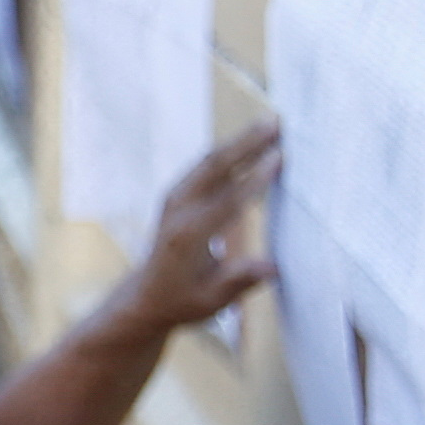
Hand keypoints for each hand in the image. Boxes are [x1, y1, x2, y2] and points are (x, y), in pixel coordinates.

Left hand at [120, 119, 282, 334]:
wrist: (146, 297)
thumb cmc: (183, 301)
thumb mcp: (212, 300)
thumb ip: (240, 281)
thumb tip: (273, 267)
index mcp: (188, 236)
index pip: (227, 201)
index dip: (254, 180)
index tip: (278, 158)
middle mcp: (179, 211)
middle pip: (215, 169)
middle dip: (247, 143)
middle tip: (276, 123)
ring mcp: (175, 199)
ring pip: (210, 161)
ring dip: (240, 140)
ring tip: (270, 122)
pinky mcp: (177, 194)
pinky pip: (205, 166)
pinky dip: (228, 150)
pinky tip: (250, 138)